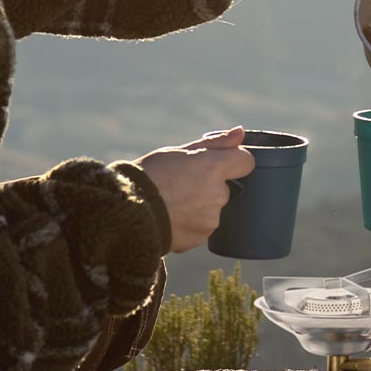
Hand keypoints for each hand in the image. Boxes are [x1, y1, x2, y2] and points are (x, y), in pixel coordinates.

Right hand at [134, 126, 253, 252]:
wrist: (125, 211)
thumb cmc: (150, 174)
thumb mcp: (180, 152)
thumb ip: (215, 144)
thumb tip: (240, 132)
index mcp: (214, 168)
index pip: (246, 162)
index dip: (233, 161)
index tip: (217, 163)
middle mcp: (217, 194)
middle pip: (226, 187)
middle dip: (210, 186)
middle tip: (182, 185)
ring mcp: (210, 219)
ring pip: (214, 208)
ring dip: (201, 205)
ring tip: (173, 202)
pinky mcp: (200, 237)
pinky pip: (202, 227)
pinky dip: (191, 223)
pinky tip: (172, 216)